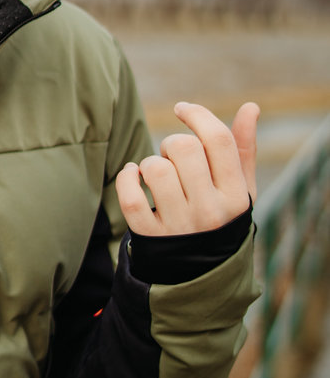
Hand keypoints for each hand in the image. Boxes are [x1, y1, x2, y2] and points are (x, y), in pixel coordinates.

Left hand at [116, 101, 258, 237]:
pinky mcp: (151, 236)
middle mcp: (210, 212)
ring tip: (156, 174)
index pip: (218, 140)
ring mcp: (180, 226)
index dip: (197, 114)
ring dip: (150, 163)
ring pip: (156, 169)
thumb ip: (243, 148)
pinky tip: (132, 176)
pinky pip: (131, 198)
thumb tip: (251, 106)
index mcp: (236, 196)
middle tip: (172, 156)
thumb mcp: (239, 188)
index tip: (182, 109)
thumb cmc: (220, 216)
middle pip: (184, 148)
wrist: (201, 270)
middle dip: (172, 143)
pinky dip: (127, 179)